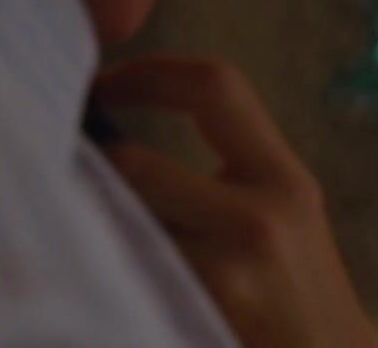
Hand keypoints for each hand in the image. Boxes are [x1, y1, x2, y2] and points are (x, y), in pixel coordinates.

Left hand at [94, 56, 377, 347]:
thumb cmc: (292, 297)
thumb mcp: (282, 220)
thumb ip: (228, 179)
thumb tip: (121, 148)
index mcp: (286, 179)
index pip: (216, 86)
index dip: (149, 72)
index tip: (106, 85)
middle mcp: (264, 212)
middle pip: (139, 163)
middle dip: (102, 176)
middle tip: (85, 178)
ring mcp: (231, 263)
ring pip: (125, 219)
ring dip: (110, 226)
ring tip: (123, 241)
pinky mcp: (201, 304)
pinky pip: (129, 267)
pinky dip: (117, 268)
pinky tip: (136, 281)